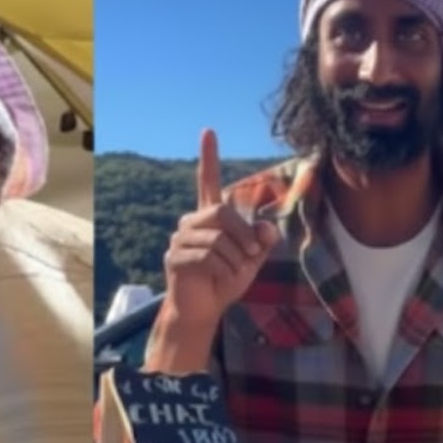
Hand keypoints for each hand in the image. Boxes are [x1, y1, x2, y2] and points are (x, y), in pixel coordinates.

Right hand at [162, 129, 278, 326]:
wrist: (203, 310)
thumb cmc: (225, 281)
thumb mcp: (251, 259)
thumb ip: (261, 240)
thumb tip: (267, 228)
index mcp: (209, 217)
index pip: (207, 182)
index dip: (208, 157)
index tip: (208, 131)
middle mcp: (191, 223)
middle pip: (223, 212)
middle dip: (244, 235)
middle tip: (251, 254)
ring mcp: (180, 239)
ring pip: (218, 238)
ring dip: (235, 258)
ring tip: (233, 271)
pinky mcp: (175, 257)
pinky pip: (208, 256)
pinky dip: (223, 270)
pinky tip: (218, 278)